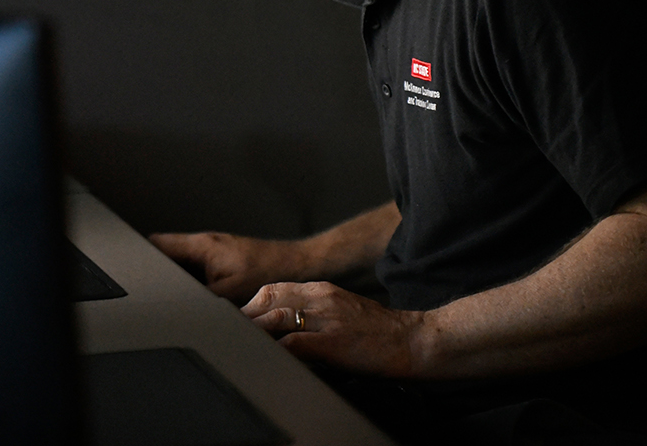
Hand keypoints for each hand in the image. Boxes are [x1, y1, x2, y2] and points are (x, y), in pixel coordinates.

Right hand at [148, 232, 298, 302]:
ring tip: (175, 293)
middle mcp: (205, 244)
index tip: (129, 265)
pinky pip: (197, 269)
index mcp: (201, 245)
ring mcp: (214, 251)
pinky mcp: (223, 260)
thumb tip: (178, 306)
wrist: (297, 266)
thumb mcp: (229, 292)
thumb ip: (199, 296)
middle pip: (166, 252)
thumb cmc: (270, 273)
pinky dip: (192, 280)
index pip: (157, 243)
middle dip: (156, 269)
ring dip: (175, 276)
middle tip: (150, 288)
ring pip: (182, 262)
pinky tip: (198, 296)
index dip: (140, 253)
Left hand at [241, 281, 426, 377]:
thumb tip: (283, 328)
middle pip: (269, 299)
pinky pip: (296, 342)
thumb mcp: (342, 311)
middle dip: (246, 317)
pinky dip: (277, 349)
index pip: (274, 289)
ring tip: (241, 346)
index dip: (252, 305)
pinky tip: (267, 357)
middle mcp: (321, 298)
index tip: (239, 320)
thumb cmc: (379, 332)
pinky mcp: (334, 342)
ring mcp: (327, 319)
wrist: (414, 340)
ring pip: (277, 318)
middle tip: (232, 334)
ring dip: (255, 332)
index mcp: (321, 289)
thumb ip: (314, 312)